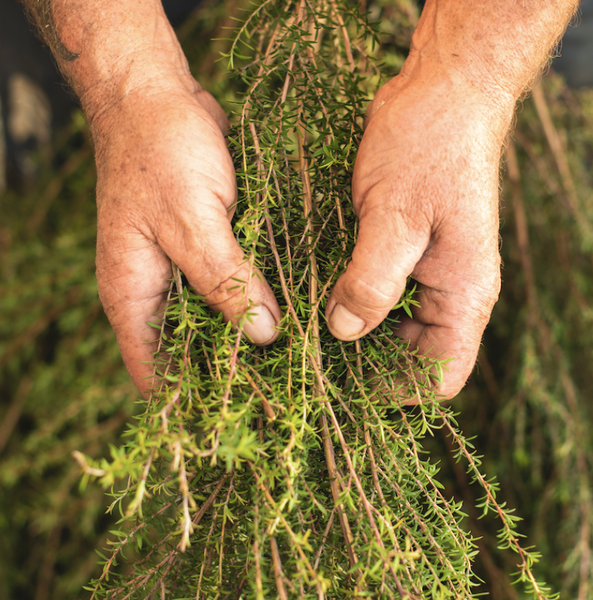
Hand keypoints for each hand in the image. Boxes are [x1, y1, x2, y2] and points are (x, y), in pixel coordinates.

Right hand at [94, 79, 280, 393]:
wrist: (157, 97)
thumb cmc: (158, 153)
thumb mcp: (191, 221)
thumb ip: (225, 281)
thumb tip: (264, 336)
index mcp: (133, 296)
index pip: (156, 371)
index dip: (192, 400)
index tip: (240, 420)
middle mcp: (156, 290)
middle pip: (191, 351)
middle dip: (231, 371)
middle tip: (285, 392)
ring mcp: (181, 269)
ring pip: (216, 319)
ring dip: (249, 333)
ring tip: (299, 359)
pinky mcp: (207, 247)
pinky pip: (232, 285)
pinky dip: (255, 297)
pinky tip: (292, 308)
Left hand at [325, 68, 506, 398]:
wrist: (442, 93)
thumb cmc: (429, 148)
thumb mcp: (396, 215)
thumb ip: (372, 279)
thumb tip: (345, 330)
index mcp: (463, 293)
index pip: (440, 375)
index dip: (396, 388)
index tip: (345, 380)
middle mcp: (449, 291)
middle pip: (411, 356)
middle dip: (367, 359)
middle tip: (313, 352)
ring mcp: (427, 271)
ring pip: (392, 325)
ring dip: (355, 326)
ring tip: (308, 323)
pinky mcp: (404, 250)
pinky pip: (380, 291)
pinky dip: (352, 296)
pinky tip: (318, 288)